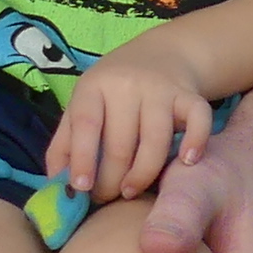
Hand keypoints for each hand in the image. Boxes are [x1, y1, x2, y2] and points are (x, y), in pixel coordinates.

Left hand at [47, 40, 214, 201]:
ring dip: (143, 174)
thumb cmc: (113, 92)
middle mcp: (127, 84)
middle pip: (120, 143)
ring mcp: (161, 89)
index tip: (81, 188)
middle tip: (106, 197)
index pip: (86, 124)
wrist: (162, 55)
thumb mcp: (83, 105)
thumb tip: (55, 184)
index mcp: (94, 86)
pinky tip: (187, 162)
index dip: (82, 158)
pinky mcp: (190, 95)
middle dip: (111, 179)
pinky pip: (197, 120)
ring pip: (155, 141)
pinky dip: (195, 142)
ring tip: (131, 191)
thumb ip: (65, 142)